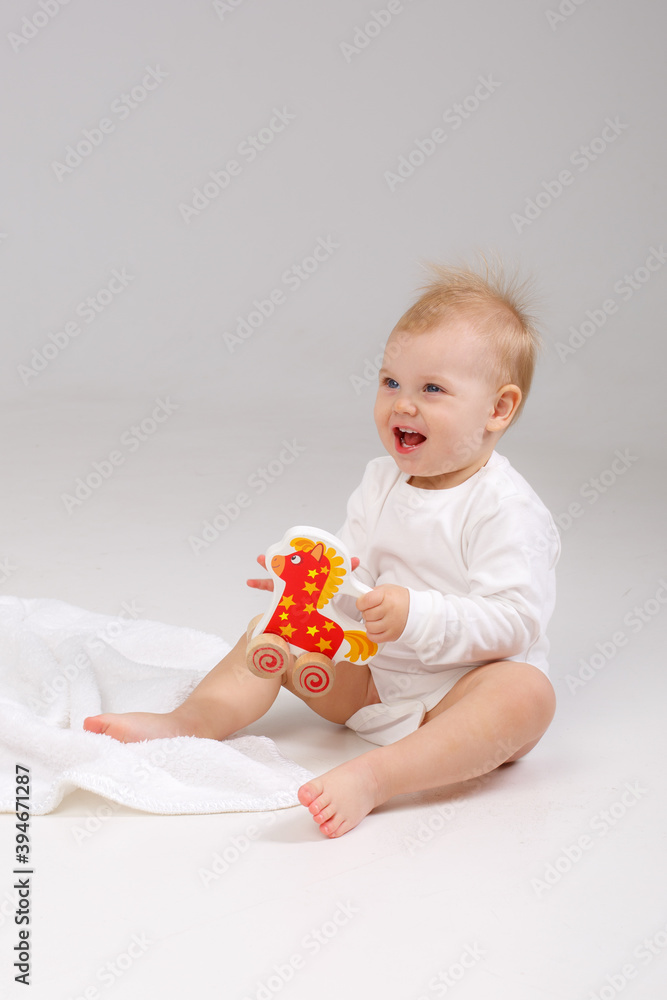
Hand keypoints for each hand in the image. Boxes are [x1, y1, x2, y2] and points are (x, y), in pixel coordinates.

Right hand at [246, 554, 360, 589]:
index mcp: (307, 572)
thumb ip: (346, 571)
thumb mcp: (337, 581)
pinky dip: (260, 586)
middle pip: (284, 567)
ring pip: (274, 577)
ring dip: (265, 570)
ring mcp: (289, 585)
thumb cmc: (328, 590)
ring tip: (258, 561)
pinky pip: (271, 592)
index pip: (302, 561)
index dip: (296, 554)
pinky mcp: (285, 595)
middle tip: (264, 556)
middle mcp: (296, 576)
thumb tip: (355, 560)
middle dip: (274, 561)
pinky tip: (250, 582)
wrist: (326, 608)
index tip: (288, 546)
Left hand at [356, 584, 408, 642]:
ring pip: (369, 627)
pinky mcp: (392, 635)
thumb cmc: (401, 599)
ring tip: (377, 619)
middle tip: (374, 610)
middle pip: (366, 615)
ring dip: (370, 623)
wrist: (417, 611)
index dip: (361, 602)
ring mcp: (391, 624)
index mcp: (387, 597)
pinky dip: (372, 634)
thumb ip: (372, 593)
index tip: (363, 603)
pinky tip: (377, 628)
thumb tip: (359, 598)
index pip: (365, 601)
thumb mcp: (387, 589)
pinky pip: (374, 638)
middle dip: (367, 612)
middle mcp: (389, 611)